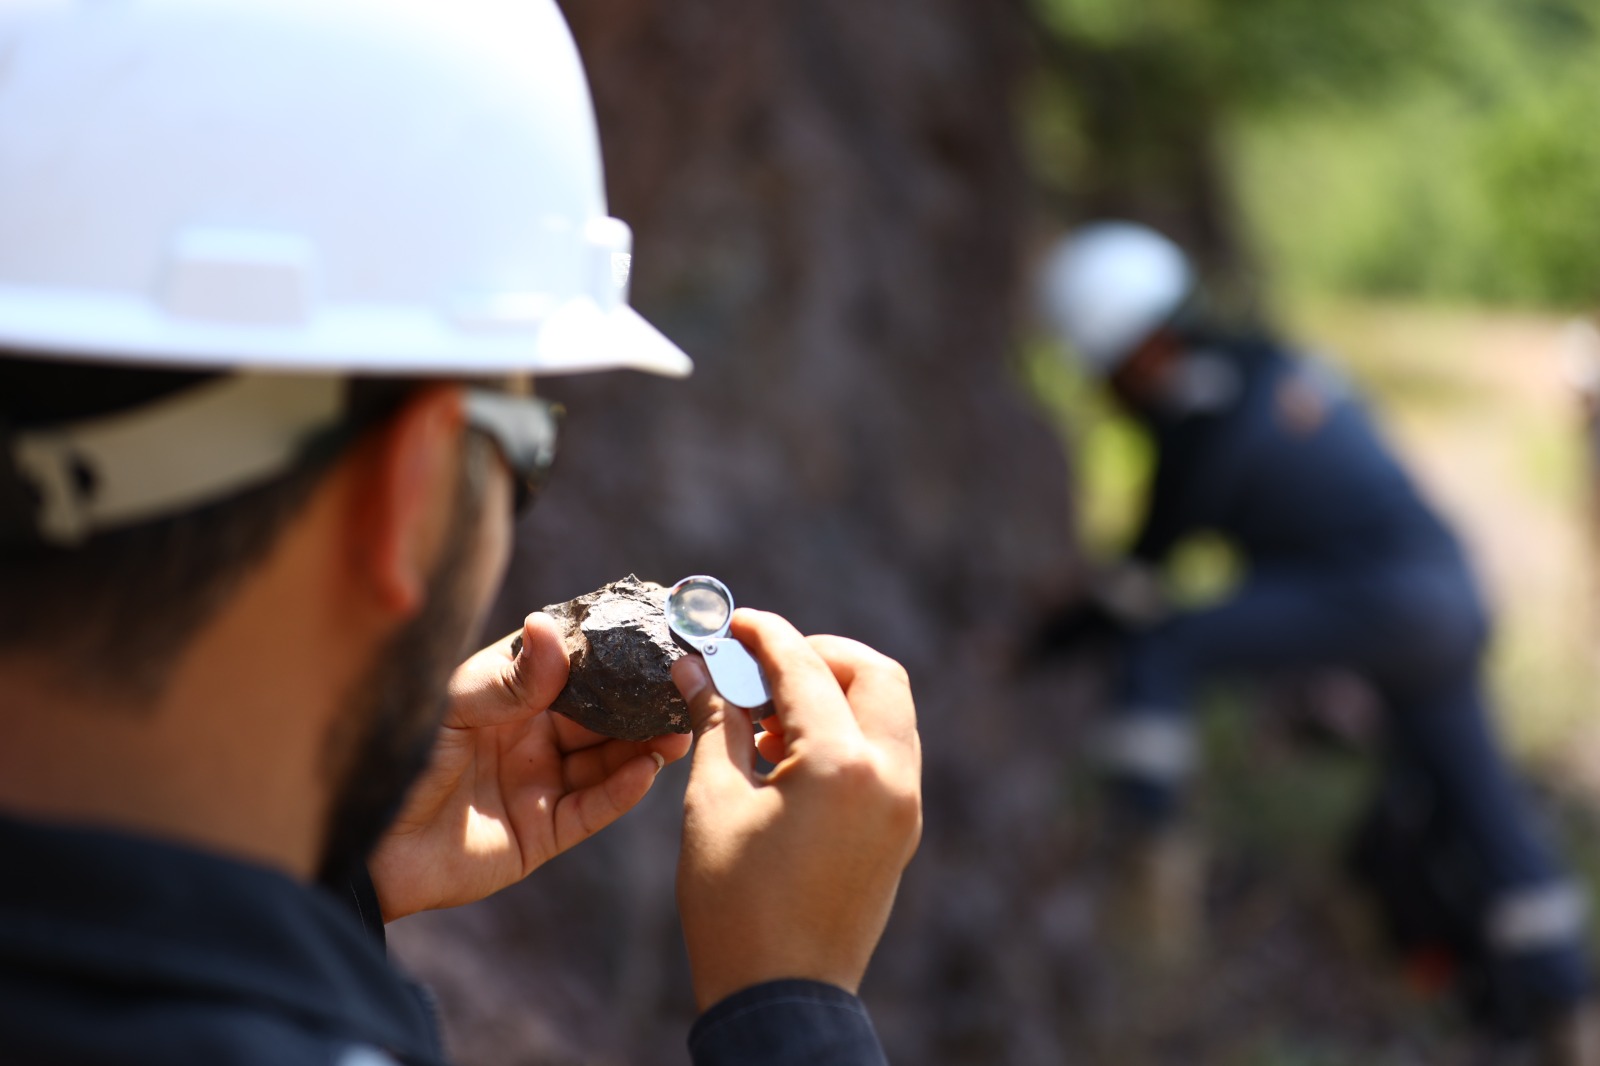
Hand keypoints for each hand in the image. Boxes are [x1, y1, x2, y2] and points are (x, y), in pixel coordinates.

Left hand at [368, 612, 691, 920]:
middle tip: (683, 687)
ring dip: (644, 745)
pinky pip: (592, 809)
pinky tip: (647, 770)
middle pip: (600, 715)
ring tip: (678, 729)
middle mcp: (529, 736)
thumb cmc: (395, 760)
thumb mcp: (451, 708)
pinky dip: (622, 791)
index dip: (613, 654)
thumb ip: (510, 678)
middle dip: (641, 702)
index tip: (655, 635)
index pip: (572, 667)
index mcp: (507, 695)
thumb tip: (550, 628)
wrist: (363, 846)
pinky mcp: (541, 833)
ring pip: (606, 760)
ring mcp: (537, 784)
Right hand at [674, 609, 921, 1010]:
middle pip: (875, 673)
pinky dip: (848, 733)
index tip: (729, 622)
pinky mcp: (902, 830)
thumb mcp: (714, 803)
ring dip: (836, 694)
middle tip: (762, 665)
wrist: (781, 999)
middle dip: (819, 655)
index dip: (763, 636)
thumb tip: (698, 667)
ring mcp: (905, 806)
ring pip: (889, 711)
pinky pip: (887, 753)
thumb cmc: (736, 907)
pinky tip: (791, 753)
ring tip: (768, 716)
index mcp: (843, 766)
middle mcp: (891, 777)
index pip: (805, 669)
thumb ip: (716, 722)